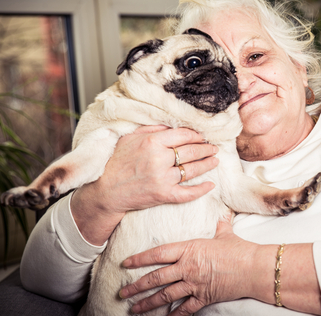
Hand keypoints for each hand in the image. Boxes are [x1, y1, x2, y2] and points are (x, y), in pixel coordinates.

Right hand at [71, 125, 219, 244]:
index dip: (196, 136)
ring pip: (192, 170)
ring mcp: (162, 178)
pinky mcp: (163, 194)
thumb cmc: (116, 162)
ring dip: (207, 165)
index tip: (202, 137)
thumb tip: (171, 126)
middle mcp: (159, 159)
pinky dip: (201, 189)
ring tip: (215, 160)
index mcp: (152, 142)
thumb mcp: (129, 138)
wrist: (105, 191)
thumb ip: (151, 130)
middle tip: (214, 148)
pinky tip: (211, 185)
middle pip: (191, 151)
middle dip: (206, 149)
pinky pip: (187, 193)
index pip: (183, 135)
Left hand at [119, 216, 262, 314]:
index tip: (126, 263)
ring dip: (147, 303)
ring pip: (165, 296)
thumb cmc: (240, 249)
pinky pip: (185, 309)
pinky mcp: (204, 298)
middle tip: (123, 292)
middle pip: (156, 278)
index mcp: (189, 249)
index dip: (140, 259)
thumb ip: (220, 224)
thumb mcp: (225, 233)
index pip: (158, 254)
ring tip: (134, 309)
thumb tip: (223, 213)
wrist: (254, 267)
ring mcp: (194, 284)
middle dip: (137, 286)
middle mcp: (187, 268)